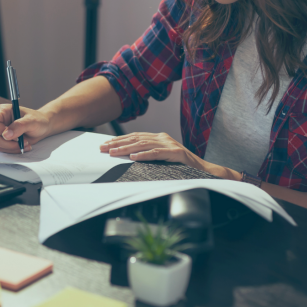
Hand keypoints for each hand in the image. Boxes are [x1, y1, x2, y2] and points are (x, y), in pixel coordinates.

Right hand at [0, 104, 53, 153]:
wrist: (42, 127)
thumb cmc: (37, 120)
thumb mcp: (31, 121)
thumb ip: (19, 126)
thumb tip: (6, 135)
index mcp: (2, 111)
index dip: (0, 132)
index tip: (15, 136)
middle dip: (8, 143)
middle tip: (22, 141)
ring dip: (12, 147)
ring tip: (25, 143)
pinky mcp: (2, 139)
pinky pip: (2, 149)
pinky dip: (13, 150)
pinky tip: (23, 146)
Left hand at [100, 132, 232, 177]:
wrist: (204, 170)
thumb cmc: (182, 166)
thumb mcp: (162, 158)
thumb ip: (149, 154)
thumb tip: (128, 157)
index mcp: (159, 137)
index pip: (135, 136)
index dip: (119, 140)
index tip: (105, 144)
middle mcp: (163, 138)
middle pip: (136, 139)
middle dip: (117, 143)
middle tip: (102, 148)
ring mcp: (170, 144)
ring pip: (144, 145)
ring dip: (126, 149)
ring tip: (113, 152)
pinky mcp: (177, 153)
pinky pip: (158, 153)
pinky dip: (144, 155)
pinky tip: (134, 157)